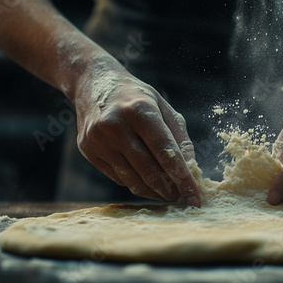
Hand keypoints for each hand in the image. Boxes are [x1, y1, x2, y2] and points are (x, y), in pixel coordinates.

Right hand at [74, 68, 200, 206]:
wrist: (94, 85)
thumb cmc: (137, 98)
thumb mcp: (164, 108)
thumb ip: (180, 138)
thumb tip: (192, 169)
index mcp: (140, 110)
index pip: (165, 152)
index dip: (183, 178)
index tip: (195, 197)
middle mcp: (116, 124)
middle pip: (148, 170)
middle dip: (169, 189)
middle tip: (181, 197)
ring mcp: (98, 139)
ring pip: (132, 179)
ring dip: (154, 192)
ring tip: (167, 194)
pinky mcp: (87, 150)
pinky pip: (117, 177)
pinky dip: (135, 183)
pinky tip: (146, 182)